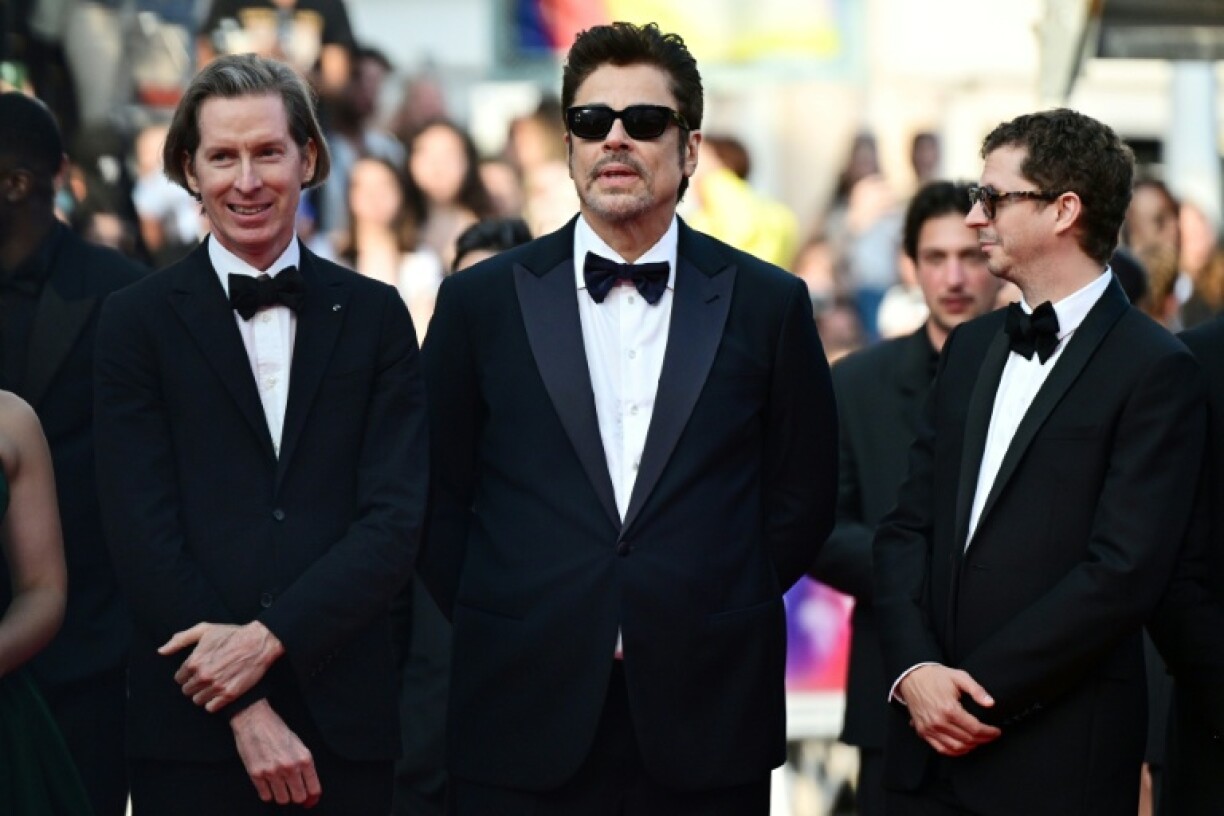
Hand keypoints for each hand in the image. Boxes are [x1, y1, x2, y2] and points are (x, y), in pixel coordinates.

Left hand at [160, 621, 284, 711]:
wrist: (259, 642)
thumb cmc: (232, 634)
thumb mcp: (205, 630)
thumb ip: (180, 640)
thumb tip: (161, 651)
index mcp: (194, 661)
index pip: (179, 678)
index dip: (188, 674)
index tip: (198, 670)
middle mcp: (202, 676)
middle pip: (187, 691)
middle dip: (195, 685)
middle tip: (208, 677)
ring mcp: (215, 686)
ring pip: (198, 700)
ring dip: (204, 694)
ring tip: (214, 685)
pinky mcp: (229, 695)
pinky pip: (211, 708)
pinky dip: (214, 703)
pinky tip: (220, 692)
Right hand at [231, 700, 321, 806]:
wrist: (254, 719)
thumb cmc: (277, 729)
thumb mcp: (298, 744)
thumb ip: (305, 766)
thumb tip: (310, 789)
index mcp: (304, 758)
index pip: (313, 788)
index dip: (312, 796)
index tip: (310, 799)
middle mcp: (290, 767)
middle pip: (298, 797)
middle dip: (297, 796)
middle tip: (294, 791)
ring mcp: (272, 772)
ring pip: (282, 800)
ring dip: (282, 796)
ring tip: (280, 786)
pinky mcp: (256, 775)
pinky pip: (266, 797)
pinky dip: (268, 794)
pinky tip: (268, 784)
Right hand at [898, 664, 1000, 755]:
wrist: (912, 677)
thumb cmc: (936, 677)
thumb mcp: (959, 677)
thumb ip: (977, 690)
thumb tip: (991, 703)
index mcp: (949, 709)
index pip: (975, 729)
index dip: (989, 732)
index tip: (997, 731)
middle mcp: (938, 722)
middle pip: (968, 740)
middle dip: (983, 740)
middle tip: (990, 735)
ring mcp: (929, 729)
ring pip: (956, 748)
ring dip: (971, 746)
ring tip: (979, 740)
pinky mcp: (923, 732)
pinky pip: (942, 749)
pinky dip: (955, 751)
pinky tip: (963, 746)